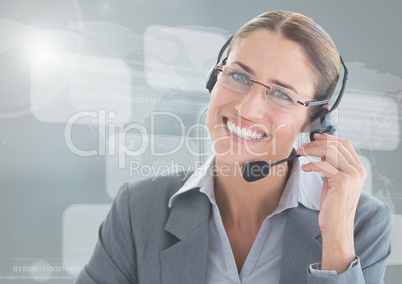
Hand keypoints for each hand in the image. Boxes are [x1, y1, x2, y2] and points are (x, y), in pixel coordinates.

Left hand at [297, 133, 365, 273]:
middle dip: (316, 144)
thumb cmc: (333, 205)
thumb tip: (319, 151)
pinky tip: (305, 168)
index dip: (329, 138)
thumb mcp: (333, 181)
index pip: (345, 144)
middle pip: (336, 145)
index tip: (314, 137)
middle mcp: (358, 170)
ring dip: (312, 151)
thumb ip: (332, 166)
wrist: (336, 225)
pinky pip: (324, 166)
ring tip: (301, 153)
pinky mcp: (342, 182)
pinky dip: (311, 165)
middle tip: (302, 147)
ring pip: (330, 152)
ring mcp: (352, 175)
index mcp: (358, 168)